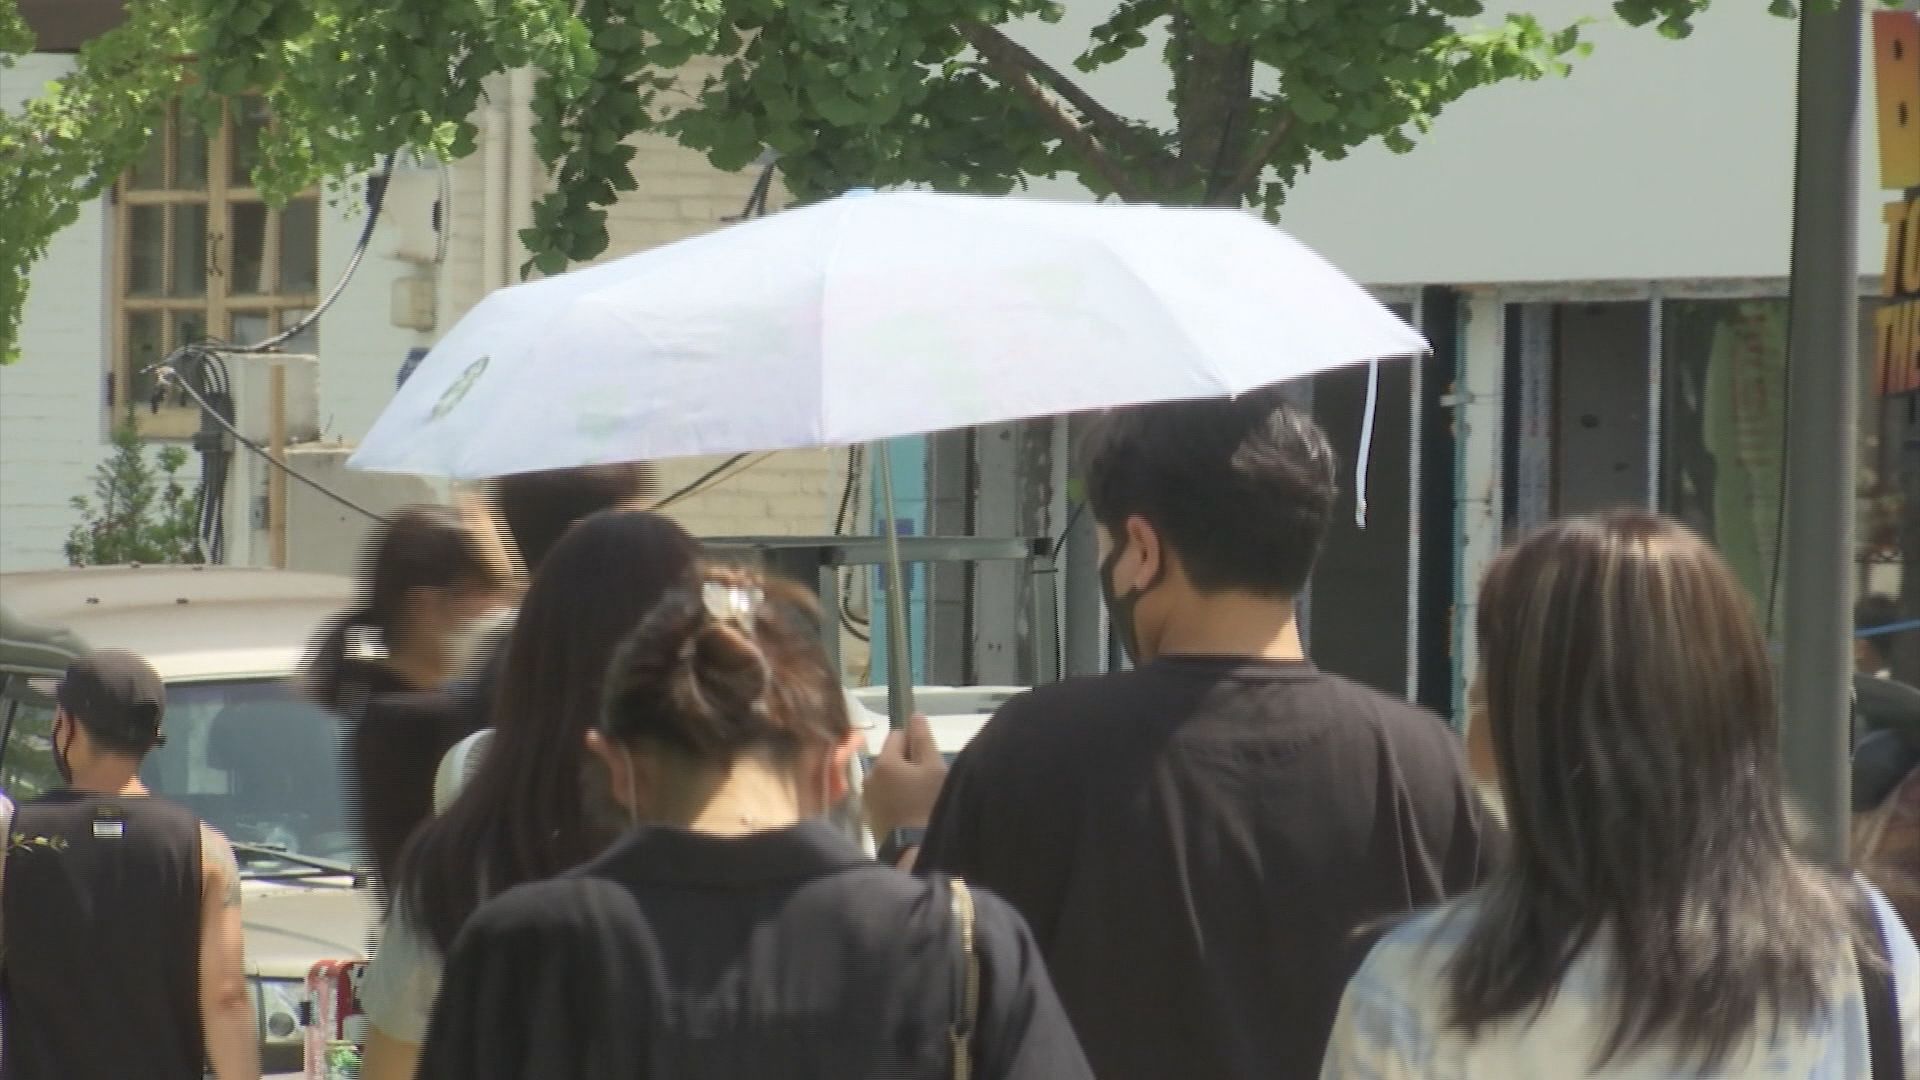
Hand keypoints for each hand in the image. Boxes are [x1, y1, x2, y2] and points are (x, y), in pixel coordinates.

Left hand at [864, 713, 948, 841]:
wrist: (914, 849)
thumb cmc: (928, 805)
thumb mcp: (934, 768)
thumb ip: (923, 739)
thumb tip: (914, 715)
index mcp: (884, 761)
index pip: (898, 734)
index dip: (915, 743)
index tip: (928, 760)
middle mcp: (869, 775)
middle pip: (890, 757)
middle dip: (907, 763)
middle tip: (926, 781)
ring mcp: (867, 798)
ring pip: (886, 778)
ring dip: (900, 782)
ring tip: (917, 799)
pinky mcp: (869, 816)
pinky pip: (883, 796)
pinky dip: (894, 798)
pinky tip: (908, 811)